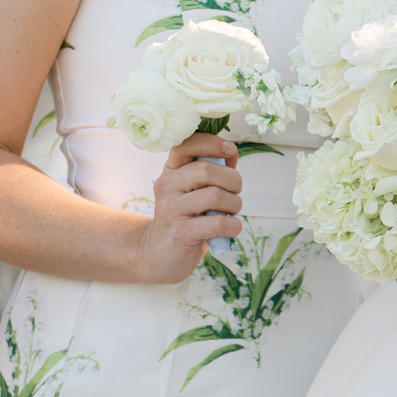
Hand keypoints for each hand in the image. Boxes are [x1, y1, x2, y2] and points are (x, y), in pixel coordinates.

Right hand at [133, 134, 242, 283]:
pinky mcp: (182, 232)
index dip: (212, 143)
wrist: (159, 254)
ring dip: (234, 204)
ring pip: (215, 196)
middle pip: (206, 170)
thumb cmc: (184, 219)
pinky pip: (218, 223)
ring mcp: (172, 209)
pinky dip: (233, 226)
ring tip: (231, 212)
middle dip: (232, 180)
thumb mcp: (192, 191)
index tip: (230, 151)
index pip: (187, 144)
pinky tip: (230, 229)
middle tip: (236, 191)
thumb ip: (211, 172)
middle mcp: (167, 186)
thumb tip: (231, 152)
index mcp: (171, 171)